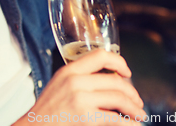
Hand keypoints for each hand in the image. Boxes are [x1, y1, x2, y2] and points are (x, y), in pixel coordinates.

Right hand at [14, 49, 145, 125]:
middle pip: (115, 81)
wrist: (35, 125)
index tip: (128, 72)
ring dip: (134, 108)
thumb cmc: (48, 108)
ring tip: (140, 115)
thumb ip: (80, 77)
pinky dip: (129, 123)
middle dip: (132, 93)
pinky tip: (133, 125)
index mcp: (69, 69)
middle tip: (138, 101)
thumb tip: (111, 80)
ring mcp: (80, 99)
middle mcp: (75, 81)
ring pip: (118, 98)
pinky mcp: (84, 117)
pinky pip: (115, 118)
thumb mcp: (60, 83)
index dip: (119, 62)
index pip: (100, 55)